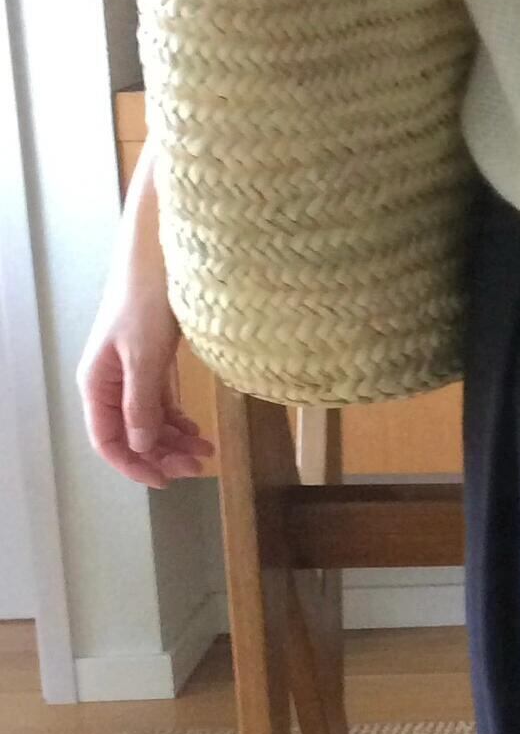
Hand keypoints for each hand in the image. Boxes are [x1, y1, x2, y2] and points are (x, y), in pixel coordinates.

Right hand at [77, 160, 213, 486]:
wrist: (162, 251)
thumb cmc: (146, 297)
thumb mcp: (145, 355)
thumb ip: (142, 403)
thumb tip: (140, 447)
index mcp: (98, 382)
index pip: (107, 440)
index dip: (134, 465)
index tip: (166, 482)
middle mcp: (111, 380)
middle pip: (131, 433)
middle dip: (162, 455)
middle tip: (199, 466)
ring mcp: (132, 370)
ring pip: (149, 419)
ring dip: (174, 439)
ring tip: (207, 451)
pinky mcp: (152, 359)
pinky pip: (162, 400)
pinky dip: (178, 418)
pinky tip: (197, 430)